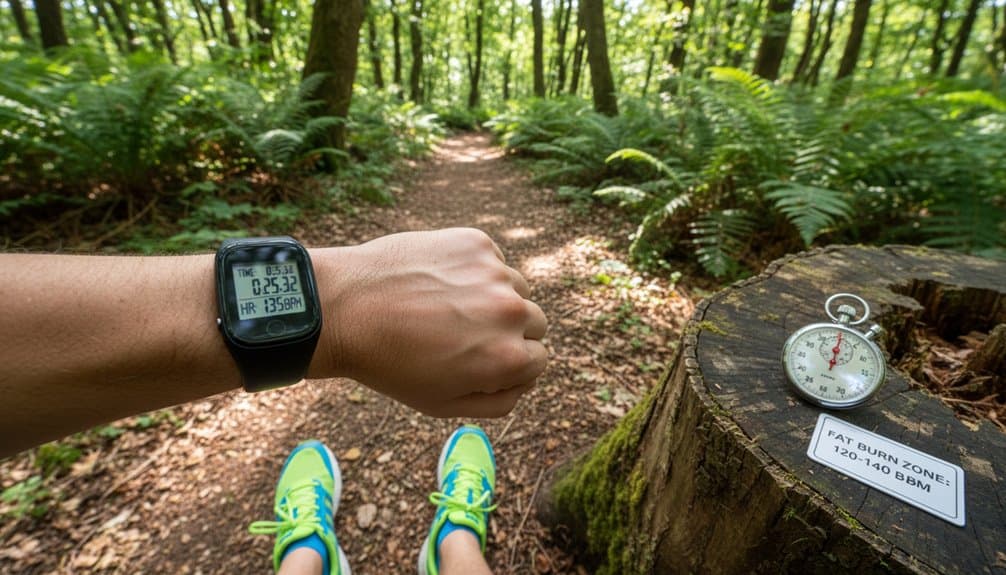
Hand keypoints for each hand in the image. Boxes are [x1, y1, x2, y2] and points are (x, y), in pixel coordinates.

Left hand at [309, 228, 547, 417]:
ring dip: (493, 297)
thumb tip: (526, 380)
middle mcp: (512, 312)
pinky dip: (472, 270)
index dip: (508, 363)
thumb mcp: (444, 404)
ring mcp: (495, 272)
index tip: (478, 357)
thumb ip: (499, 401)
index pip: (538, 359)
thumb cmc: (391, 363)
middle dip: (507, 330)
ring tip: (445, 305)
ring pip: (515, 287)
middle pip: (534, 322)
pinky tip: (436, 281)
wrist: (344, 307)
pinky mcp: (476, 242)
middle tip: (462, 332)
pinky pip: (491, 260)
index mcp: (509, 358)